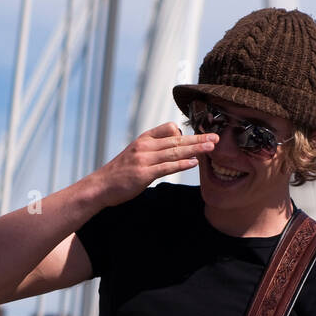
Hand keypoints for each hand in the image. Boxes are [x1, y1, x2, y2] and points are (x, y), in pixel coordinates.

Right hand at [94, 122, 216, 206]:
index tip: (201, 134)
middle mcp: (145, 146)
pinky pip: (166, 167)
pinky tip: (194, 162)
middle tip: (215, 137)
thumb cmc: (119, 173)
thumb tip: (171, 149)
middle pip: (176, 139)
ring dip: (195, 149)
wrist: (100, 186)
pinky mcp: (143, 174)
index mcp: (143, 140)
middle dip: (198, 138)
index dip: (185, 132)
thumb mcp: (134, 155)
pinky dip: (181, 164)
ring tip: (211, 147)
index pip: (168, 128)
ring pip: (174, 151)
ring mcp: (144, 160)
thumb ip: (152, 151)